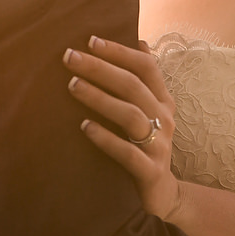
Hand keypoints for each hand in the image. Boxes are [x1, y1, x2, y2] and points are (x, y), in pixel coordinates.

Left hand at [64, 37, 181, 220]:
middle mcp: (164, 119)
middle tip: (70, 56)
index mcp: (163, 101)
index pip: (146, 67)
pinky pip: (127, 153)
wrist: (163, 194)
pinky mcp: (150, 171)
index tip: (90, 40)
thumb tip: (139, 41)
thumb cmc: (147, 145)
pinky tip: (85, 127)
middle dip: (101, 68)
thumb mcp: (150, 111)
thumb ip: (144, 80)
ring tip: (72, 85)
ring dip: (100, 98)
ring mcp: (159, 146)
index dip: (120, 52)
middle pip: (133, 86)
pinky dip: (106, 138)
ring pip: (130, 115)